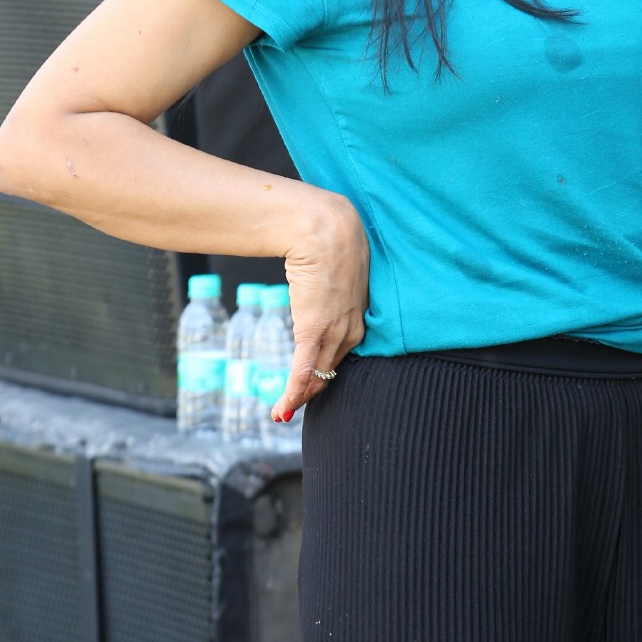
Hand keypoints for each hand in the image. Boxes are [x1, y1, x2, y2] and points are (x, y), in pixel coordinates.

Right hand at [271, 190, 368, 423]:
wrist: (324, 228)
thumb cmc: (329, 240)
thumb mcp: (338, 268)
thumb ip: (332, 284)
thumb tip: (320, 282)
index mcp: (359, 314)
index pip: (343, 354)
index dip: (326, 372)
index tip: (314, 384)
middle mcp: (351, 328)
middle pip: (330, 371)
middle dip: (311, 391)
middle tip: (293, 406)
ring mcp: (333, 330)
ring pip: (317, 375)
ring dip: (299, 397)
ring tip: (282, 414)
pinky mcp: (313, 328)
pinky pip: (303, 369)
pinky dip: (292, 393)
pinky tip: (282, 410)